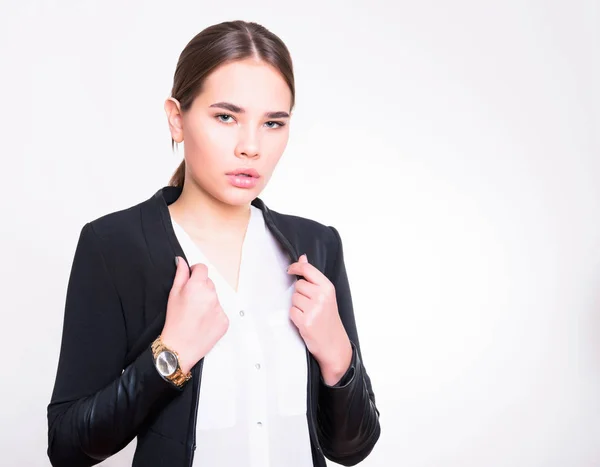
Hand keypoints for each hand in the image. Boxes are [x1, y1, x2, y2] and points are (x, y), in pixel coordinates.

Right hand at [161, 256, 228, 373]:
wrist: (180, 347)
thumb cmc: (174, 321)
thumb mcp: (173, 294)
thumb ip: (180, 275)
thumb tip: (181, 261)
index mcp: (198, 286)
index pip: (202, 268)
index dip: (195, 272)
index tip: (191, 279)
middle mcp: (212, 295)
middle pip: (209, 284)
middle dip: (201, 289)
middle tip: (190, 303)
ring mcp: (220, 308)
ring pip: (214, 298)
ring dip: (207, 302)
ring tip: (195, 315)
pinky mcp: (225, 320)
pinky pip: (220, 312)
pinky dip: (213, 315)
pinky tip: (202, 323)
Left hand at [287, 254, 351, 384]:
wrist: (334, 344)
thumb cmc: (329, 319)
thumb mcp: (326, 295)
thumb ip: (313, 277)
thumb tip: (303, 258)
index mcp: (328, 288)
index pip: (308, 270)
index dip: (296, 267)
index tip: (290, 269)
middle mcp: (321, 297)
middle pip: (298, 285)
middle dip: (300, 294)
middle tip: (310, 304)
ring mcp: (313, 310)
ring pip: (293, 298)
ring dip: (297, 306)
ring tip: (308, 313)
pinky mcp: (305, 322)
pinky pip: (291, 311)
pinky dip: (295, 316)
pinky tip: (305, 321)